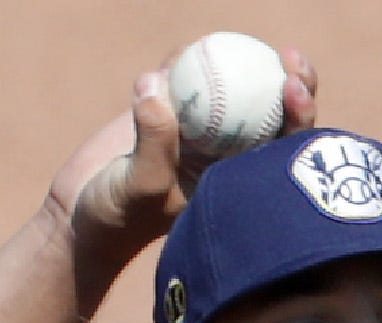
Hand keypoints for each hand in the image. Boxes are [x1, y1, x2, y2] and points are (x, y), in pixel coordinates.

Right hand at [46, 49, 317, 303]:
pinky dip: (185, 58)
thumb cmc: (115, 217)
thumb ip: (153, 141)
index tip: (294, 88)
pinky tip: (176, 59)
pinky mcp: (168, 106)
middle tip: (289, 59)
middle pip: (272, 111)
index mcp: (233, 181)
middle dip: (289, 80)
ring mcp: (198, 128)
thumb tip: (157, 87)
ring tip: (222, 46)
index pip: (281, 149)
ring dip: (236, 60)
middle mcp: (223, 153)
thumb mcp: (137, 186)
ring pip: (231, 84)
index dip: (299, 117)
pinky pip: (186, 70)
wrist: (81, 213)